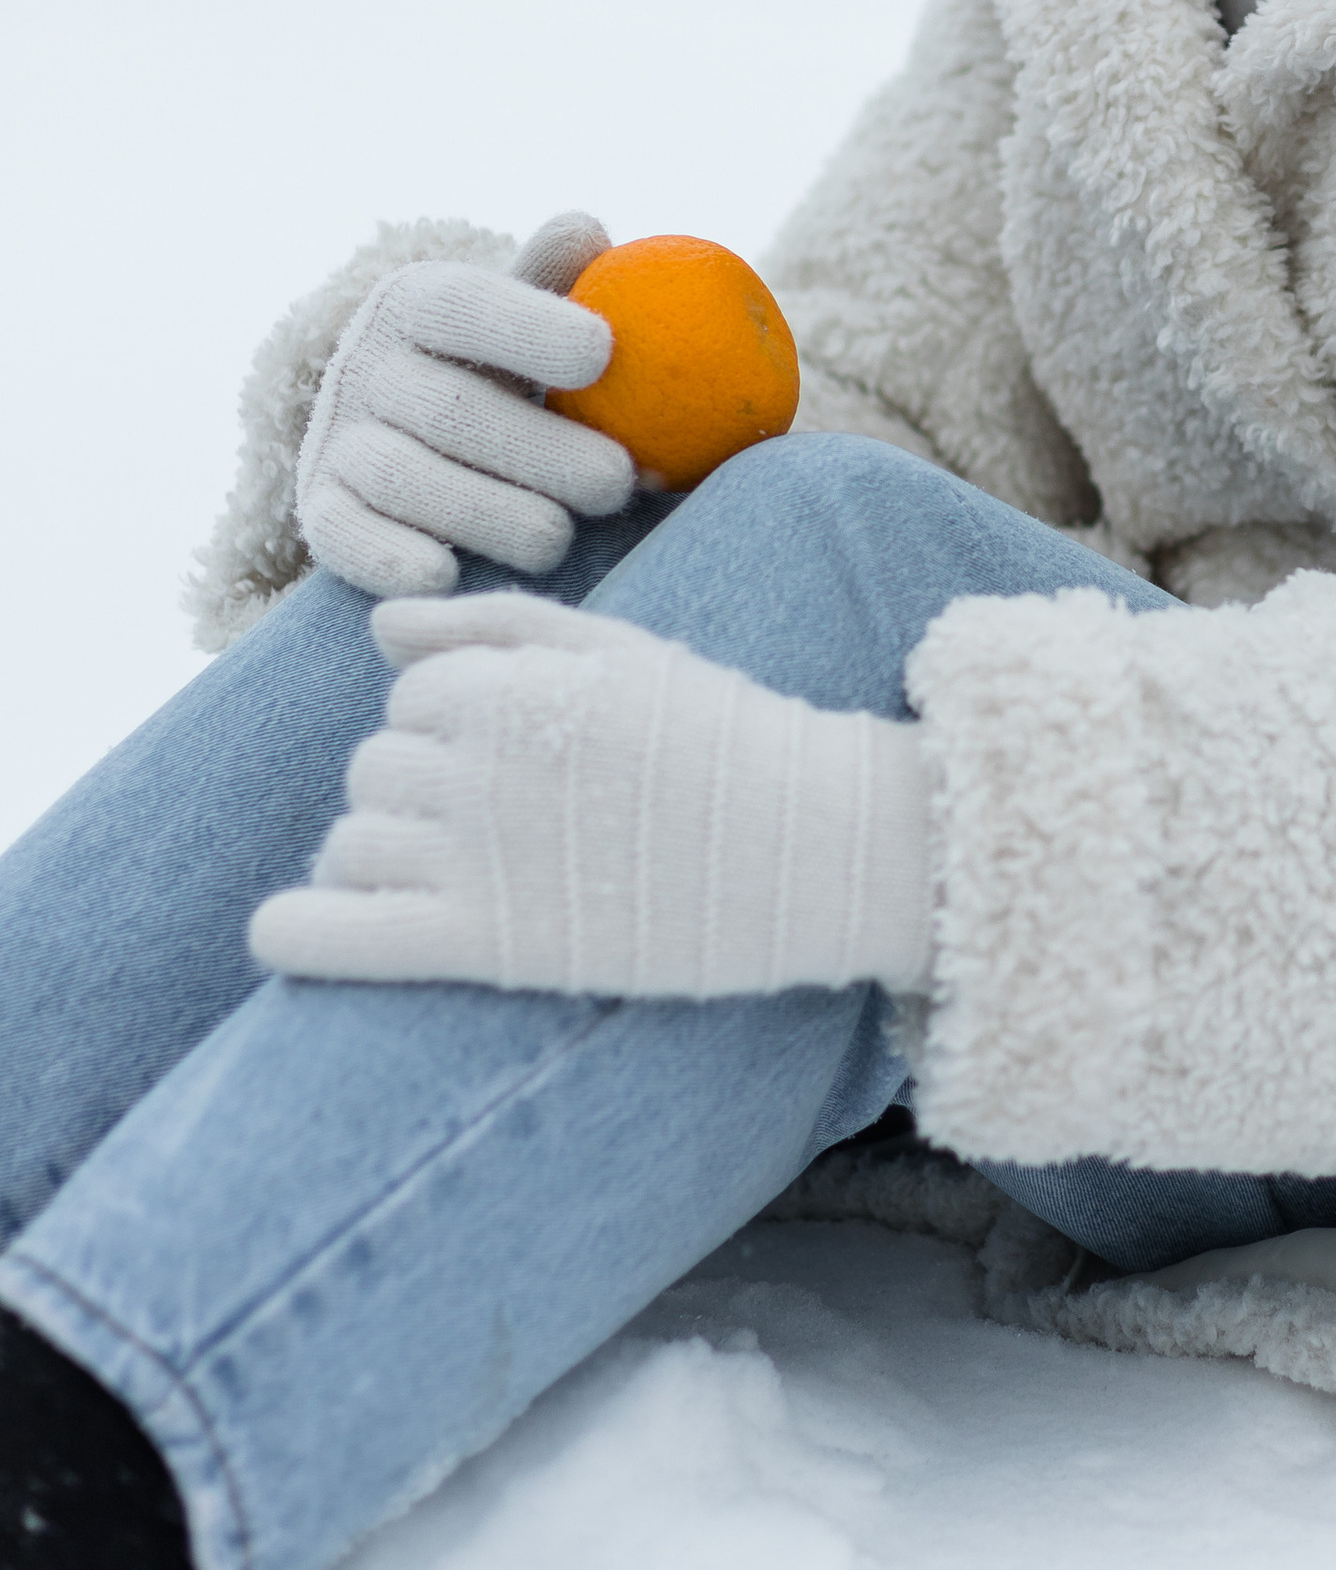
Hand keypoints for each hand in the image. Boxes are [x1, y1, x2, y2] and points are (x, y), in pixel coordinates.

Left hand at [248, 592, 934, 998]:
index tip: (522, 763)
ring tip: (452, 881)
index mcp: (507, 683)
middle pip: (375, 769)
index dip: (456, 728)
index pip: (410, 696)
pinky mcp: (482, 943)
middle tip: (505, 827)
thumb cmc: (723, 739)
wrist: (817, 845)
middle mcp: (476, 761)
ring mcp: (474, 855)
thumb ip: (491, 625)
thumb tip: (376, 627)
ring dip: (380, 857)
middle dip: (420, 792)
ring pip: (353, 842)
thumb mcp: (618, 648)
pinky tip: (285, 934)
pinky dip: (299, 932)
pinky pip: (342, 935)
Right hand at [295, 213, 635, 600]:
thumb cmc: (497, 363)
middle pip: (451, 409)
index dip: (530, 326)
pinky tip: (445, 576)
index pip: (466, 304)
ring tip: (559, 538)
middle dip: (540, 450)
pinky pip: (344, 537)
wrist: (400, 423)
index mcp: (417, 301)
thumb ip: (554, 275)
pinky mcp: (319, 508)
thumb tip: (587, 231)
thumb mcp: (520, 311)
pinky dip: (389, 559)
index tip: (603, 352)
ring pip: (406, 479)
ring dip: (488, 514)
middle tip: (616, 482)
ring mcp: (337, 438)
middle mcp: (365, 364)